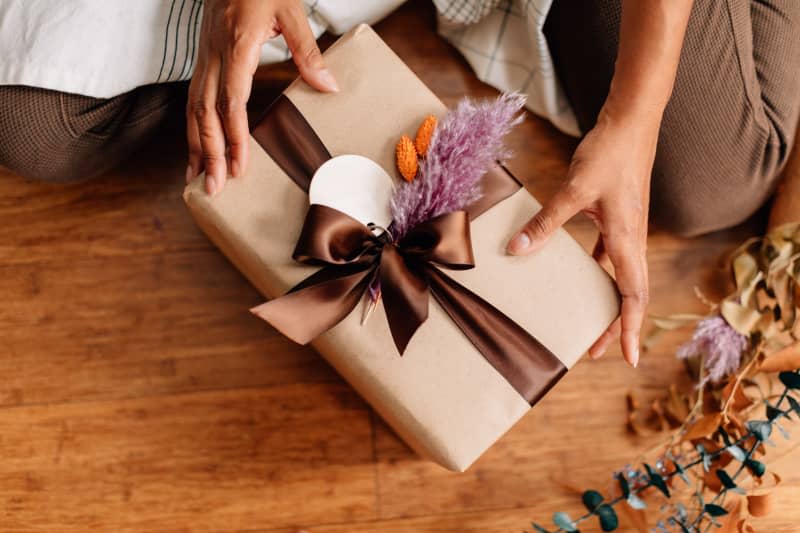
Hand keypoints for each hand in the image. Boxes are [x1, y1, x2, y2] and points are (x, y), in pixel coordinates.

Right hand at [186, 0, 338, 194]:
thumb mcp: (291, 10)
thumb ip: (307, 51)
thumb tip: (327, 85)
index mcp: (237, 46)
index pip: (232, 102)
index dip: (234, 138)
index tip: (238, 167)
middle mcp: (215, 56)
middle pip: (205, 113)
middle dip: (208, 153)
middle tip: (214, 187)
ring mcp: (205, 58)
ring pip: (192, 109)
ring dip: (194, 145)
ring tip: (198, 179)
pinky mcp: (204, 59)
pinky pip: (192, 99)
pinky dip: (192, 128)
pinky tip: (195, 148)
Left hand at [506, 108, 656, 367]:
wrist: (631, 122)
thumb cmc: (609, 154)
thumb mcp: (574, 190)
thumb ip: (546, 222)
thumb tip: (516, 250)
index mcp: (628, 240)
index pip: (634, 295)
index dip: (632, 329)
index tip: (628, 359)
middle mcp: (632, 240)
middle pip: (630, 294)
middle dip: (616, 325)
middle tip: (596, 350)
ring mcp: (626, 229)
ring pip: (620, 276)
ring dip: (607, 300)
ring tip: (589, 320)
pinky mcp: (617, 217)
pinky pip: (609, 254)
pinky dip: (597, 271)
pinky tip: (579, 272)